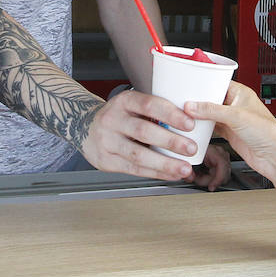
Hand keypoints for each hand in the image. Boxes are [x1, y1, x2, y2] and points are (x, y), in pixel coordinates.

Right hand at [80, 89, 205, 182]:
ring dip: (165, 163)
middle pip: (143, 131)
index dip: (170, 114)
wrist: (84, 127)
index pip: (148, 104)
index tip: (190, 123)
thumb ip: (154, 111)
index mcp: (123, 101)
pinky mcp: (106, 161)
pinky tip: (171, 174)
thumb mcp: (131, 105)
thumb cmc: (118, 116)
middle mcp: (112, 120)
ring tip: (184, 168)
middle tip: (192, 148)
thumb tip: (192, 118)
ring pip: (138, 155)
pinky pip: (134, 169)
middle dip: (171, 141)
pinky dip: (155, 173)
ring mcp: (107, 142)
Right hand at [186, 82, 275, 183]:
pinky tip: (194, 128)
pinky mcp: (229, 133)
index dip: (202, 83)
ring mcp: (231, 119)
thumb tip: (192, 106)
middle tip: (182, 101)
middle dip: (197, 101)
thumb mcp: (236, 116)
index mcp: (240, 93)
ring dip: (199, 116)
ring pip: (209, 114)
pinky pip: (211, 127)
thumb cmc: (268, 132)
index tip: (187, 85)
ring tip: (184, 114)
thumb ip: (212, 110)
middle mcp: (235, 104)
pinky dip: (203, 128)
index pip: (217, 82)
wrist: (274, 156)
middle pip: (210, 99)